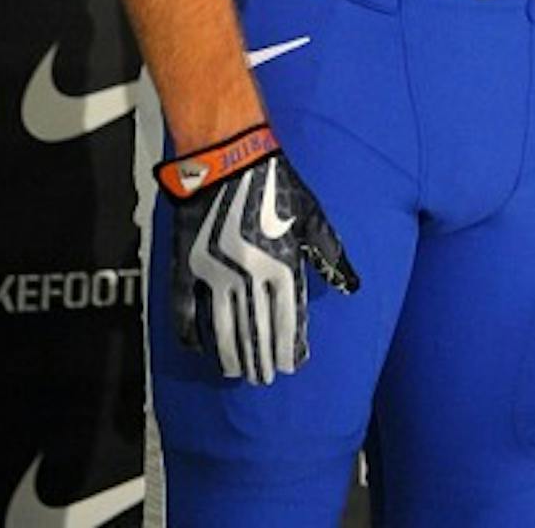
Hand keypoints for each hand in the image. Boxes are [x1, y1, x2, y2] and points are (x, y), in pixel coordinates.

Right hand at [155, 123, 358, 383]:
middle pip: (257, 328)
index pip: (287, 318)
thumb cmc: (274, 182)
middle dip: (263, 357)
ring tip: (240, 372)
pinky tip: (199, 350)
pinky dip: (189, 333)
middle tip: (265, 378)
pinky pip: (183, 308)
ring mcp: (214, 272)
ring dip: (233, 353)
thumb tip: (351, 285)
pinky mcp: (187, 264)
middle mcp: (248, 274)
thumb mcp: (310, 214)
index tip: (291, 365)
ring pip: (224, 326)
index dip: (290, 345)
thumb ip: (329, 254)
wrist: (227, 156)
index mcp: (280, 263)